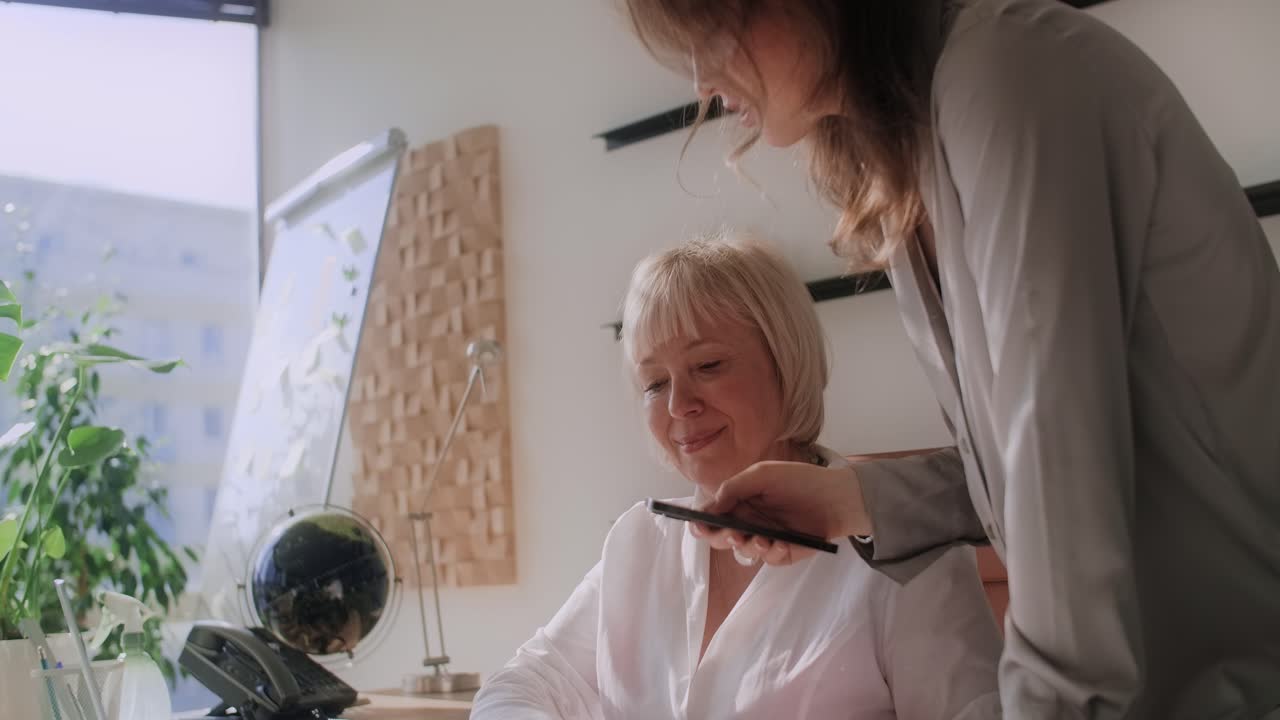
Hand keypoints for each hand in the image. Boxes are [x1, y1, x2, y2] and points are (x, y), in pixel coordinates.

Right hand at [692, 460, 870, 566]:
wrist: (837, 496)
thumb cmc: (799, 480)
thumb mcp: (763, 474)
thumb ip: (733, 487)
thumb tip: (708, 506)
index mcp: (739, 503)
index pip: (712, 517)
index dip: (701, 523)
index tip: (698, 526)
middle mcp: (748, 522)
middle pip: (721, 538)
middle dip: (721, 538)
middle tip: (732, 533)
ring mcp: (764, 538)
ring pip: (744, 551)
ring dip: (749, 546)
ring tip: (763, 539)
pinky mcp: (783, 553)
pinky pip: (769, 561)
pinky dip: (772, 554)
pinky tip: (779, 545)